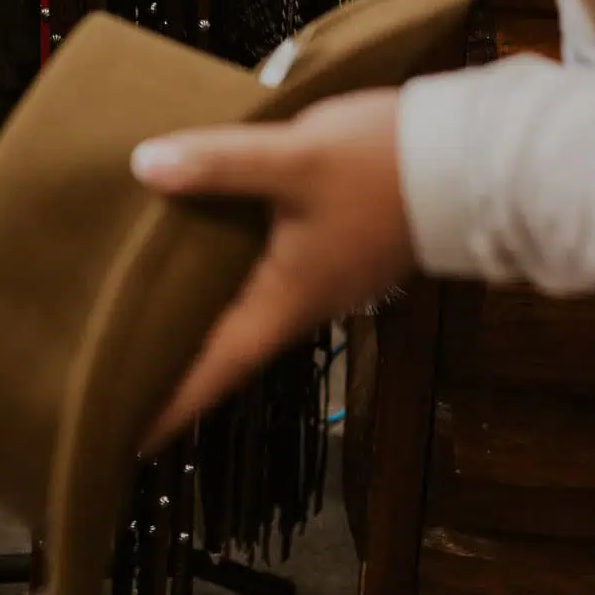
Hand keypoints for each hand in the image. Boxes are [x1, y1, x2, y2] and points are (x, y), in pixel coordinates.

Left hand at [131, 89, 412, 445]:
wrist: (474, 159)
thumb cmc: (384, 167)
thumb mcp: (297, 158)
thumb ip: (221, 164)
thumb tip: (145, 165)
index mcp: (286, 299)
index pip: (215, 368)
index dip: (168, 402)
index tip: (123, 437)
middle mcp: (303, 302)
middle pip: (227, 346)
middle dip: (178, 363)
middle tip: (120, 375)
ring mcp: (325, 278)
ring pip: (248, 307)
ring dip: (204, 317)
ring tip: (151, 316)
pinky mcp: (339, 249)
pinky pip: (269, 273)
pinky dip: (232, 274)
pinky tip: (208, 246)